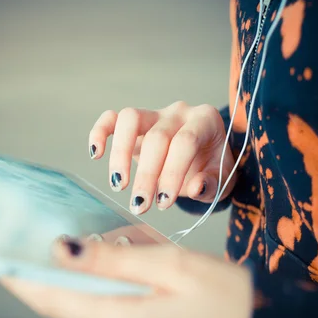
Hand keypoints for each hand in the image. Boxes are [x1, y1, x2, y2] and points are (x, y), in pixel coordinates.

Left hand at [0, 239, 253, 317]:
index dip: (22, 278)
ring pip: (96, 309)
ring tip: (134, 252)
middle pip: (75, 303)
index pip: (54, 300)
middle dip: (74, 269)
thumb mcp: (169, 264)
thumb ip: (112, 257)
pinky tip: (142, 275)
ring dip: (102, 279)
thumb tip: (64, 250)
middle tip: (84, 238)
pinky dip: (118, 294)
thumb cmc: (226, 295)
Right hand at [88, 101, 236, 213]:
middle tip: (140, 204)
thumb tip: (196, 187)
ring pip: (130, 119)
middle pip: (157, 137)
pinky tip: (96, 154)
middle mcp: (178, 112)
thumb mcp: (221, 180)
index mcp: (205, 120)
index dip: (172, 172)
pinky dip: (100, 132)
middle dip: (146, 175)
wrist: (204, 157)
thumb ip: (211, 185)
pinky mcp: (134, 122)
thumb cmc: (211, 168)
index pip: (185, 142)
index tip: (163, 202)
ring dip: (121, 154)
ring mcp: (154, 113)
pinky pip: (112, 118)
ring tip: (119, 185)